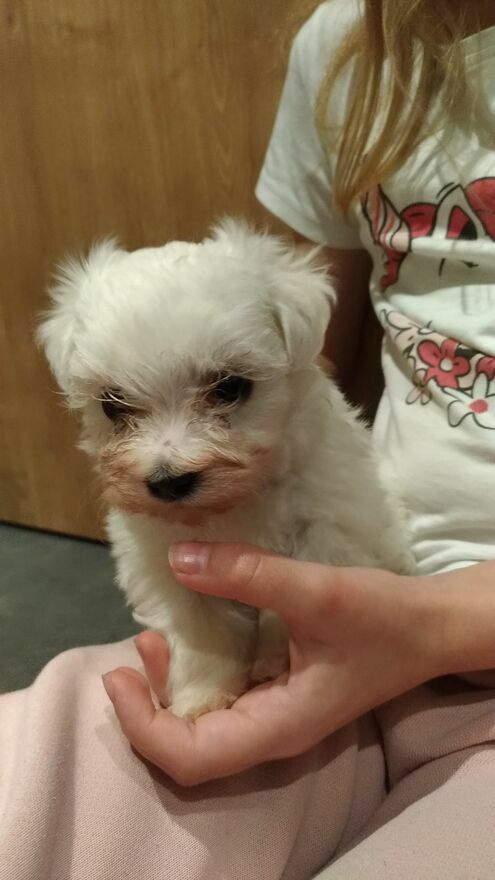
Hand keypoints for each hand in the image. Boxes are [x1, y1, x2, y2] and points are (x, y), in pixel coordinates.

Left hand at [102, 543, 450, 784]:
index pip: (191, 757)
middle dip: (148, 706)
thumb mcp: (316, 591)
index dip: (143, 725)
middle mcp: (270, 731)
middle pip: (188, 746)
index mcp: (277, 726)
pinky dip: (196, 670)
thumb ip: (249, 575)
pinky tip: (187, 634)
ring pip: (203, 723)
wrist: (429, 626)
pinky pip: (224, 695)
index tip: (118, 675)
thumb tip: (179, 559)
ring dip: (168, 687)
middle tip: (131, 651)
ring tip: (149, 638)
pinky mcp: (279, 691)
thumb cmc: (381, 618)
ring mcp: (275, 714)